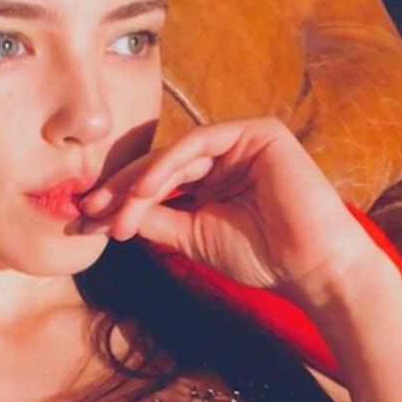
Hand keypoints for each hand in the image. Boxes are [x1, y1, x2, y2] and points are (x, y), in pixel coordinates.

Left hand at [79, 117, 380, 303]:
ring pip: (175, 154)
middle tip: (88, 209)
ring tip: (114, 210)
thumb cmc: (260, 256)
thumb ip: (156, 219)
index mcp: (213, 178)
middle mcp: (225, 155)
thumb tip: (111, 215)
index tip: (89, 219)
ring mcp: (241, 140)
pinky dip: (168, 165)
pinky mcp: (257, 131)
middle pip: (160, 164)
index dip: (121, 198)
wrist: (312, 269)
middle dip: (121, 188)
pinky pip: (200, 142)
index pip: (158, 181)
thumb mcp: (192, 236)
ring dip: (140, 182)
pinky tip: (144, 190)